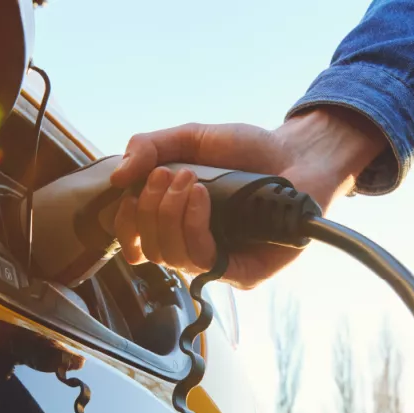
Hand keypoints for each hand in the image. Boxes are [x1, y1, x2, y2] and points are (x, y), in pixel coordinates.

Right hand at [110, 106, 387, 288]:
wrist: (296, 153)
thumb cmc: (246, 150)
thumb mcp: (189, 139)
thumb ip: (149, 147)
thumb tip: (117, 178)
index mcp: (175, 223)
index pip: (135, 243)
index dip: (124, 225)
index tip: (128, 194)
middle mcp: (194, 247)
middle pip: (149, 250)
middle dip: (150, 209)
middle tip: (168, 174)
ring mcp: (219, 262)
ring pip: (171, 257)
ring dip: (170, 214)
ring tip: (189, 180)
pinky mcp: (243, 273)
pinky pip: (204, 261)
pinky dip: (193, 225)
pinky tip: (201, 196)